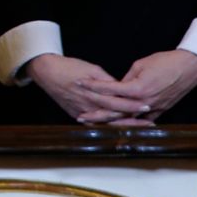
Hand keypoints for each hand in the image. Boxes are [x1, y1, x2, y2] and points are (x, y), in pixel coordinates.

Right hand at [23, 53, 150, 123]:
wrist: (46, 71)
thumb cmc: (69, 67)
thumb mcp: (91, 69)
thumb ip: (108, 81)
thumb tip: (121, 87)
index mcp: (94, 94)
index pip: (118, 102)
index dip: (133, 105)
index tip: (147, 106)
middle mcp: (89, 106)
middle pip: (115, 116)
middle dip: (133, 120)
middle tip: (150, 123)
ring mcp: (82, 113)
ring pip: (106, 123)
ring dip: (123, 126)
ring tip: (138, 128)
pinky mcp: (76, 115)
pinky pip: (95, 125)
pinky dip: (108, 127)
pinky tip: (117, 129)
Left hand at [78, 50, 196, 124]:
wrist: (190, 67)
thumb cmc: (166, 62)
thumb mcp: (140, 64)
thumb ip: (126, 78)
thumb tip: (116, 86)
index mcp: (138, 88)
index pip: (110, 90)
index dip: (93, 87)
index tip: (79, 84)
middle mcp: (145, 102)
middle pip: (115, 111)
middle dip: (96, 114)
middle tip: (81, 116)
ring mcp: (153, 108)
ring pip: (127, 119)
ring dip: (110, 122)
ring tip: (95, 124)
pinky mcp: (161, 110)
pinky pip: (140, 120)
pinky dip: (127, 123)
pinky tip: (116, 126)